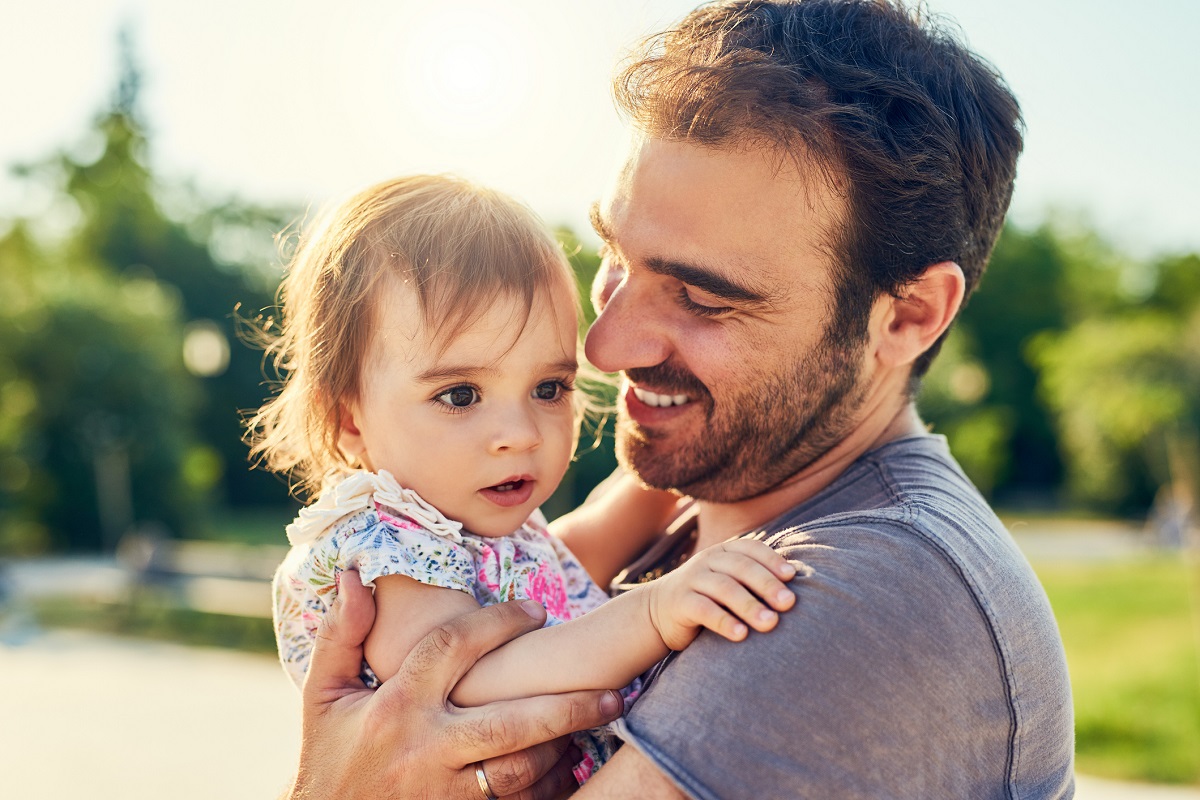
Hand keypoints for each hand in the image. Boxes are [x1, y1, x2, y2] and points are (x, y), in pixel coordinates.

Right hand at [289, 570, 622, 799]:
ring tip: (596, 723)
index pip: (453, 648)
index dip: (499, 622)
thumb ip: (342, 635)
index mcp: (395, 706)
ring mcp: (444, 793)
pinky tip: (572, 768)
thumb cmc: (330, 759)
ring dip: (563, 747)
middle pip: (510, 723)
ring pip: (521, 771)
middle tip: (614, 690)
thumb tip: (355, 574)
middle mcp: (425, 749)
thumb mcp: (323, 697)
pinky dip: (549, 789)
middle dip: (567, 706)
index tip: (536, 610)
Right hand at [647, 539, 795, 650]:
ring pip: (724, 588)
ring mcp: (691, 579)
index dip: (772, 560)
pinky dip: (723, 621)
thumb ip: (755, 579)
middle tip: (790, 604)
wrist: (658, 612)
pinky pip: (703, 609)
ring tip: (771, 623)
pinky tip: (741, 635)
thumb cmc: (708, 598)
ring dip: (750, 605)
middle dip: (767, 585)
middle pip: (741, 568)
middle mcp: (707, 560)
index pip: (751, 548)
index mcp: (724, 551)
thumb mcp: (730, 582)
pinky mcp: (679, 603)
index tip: (792, 577)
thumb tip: (800, 589)